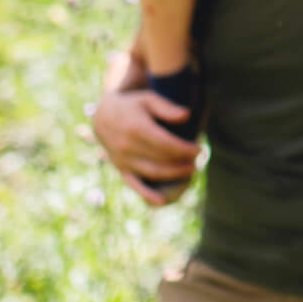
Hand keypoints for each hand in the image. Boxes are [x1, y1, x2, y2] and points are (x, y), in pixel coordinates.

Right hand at [91, 86, 199, 205]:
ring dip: (174, 174)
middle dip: (182, 162)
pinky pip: (134, 184)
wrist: (103, 117)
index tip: (198, 149)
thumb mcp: (148, 100)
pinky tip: (161, 201)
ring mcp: (123, 159)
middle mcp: (127, 146)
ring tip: (191, 170)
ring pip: (153, 172)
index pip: (166, 144)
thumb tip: (187, 115)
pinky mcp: (121, 169)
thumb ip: (166, 108)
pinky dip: (147, 194)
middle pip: (162, 159)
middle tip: (197, 159)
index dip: (184, 149)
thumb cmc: (132, 106)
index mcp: (136, 127)